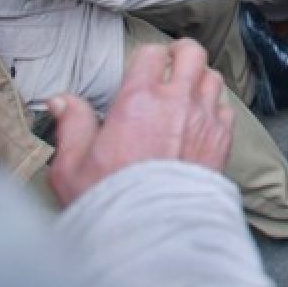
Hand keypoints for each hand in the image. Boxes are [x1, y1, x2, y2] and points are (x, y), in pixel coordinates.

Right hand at [47, 40, 234, 205]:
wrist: (154, 233)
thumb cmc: (110, 200)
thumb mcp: (73, 165)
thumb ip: (71, 125)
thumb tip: (60, 100)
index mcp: (139, 100)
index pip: (151, 53)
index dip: (147, 57)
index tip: (143, 68)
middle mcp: (178, 102)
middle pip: (193, 53)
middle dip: (182, 54)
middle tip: (173, 66)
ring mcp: (205, 119)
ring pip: (214, 78)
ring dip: (201, 80)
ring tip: (189, 93)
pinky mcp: (223, 141)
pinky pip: (227, 109)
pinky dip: (217, 108)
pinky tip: (203, 121)